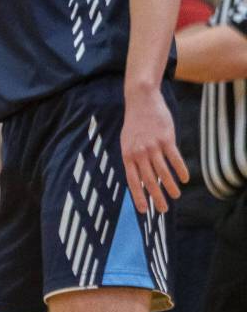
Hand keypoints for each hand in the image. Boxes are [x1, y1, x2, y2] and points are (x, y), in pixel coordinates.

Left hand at [120, 87, 188, 213]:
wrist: (141, 101)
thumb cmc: (135, 125)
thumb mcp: (127, 142)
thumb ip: (133, 160)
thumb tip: (139, 181)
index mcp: (127, 155)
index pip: (132, 181)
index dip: (138, 196)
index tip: (143, 211)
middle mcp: (139, 152)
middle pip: (149, 180)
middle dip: (156, 197)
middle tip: (163, 210)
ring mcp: (152, 145)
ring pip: (163, 171)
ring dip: (170, 186)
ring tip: (175, 196)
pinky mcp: (166, 138)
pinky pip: (174, 158)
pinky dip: (180, 169)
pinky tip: (184, 179)